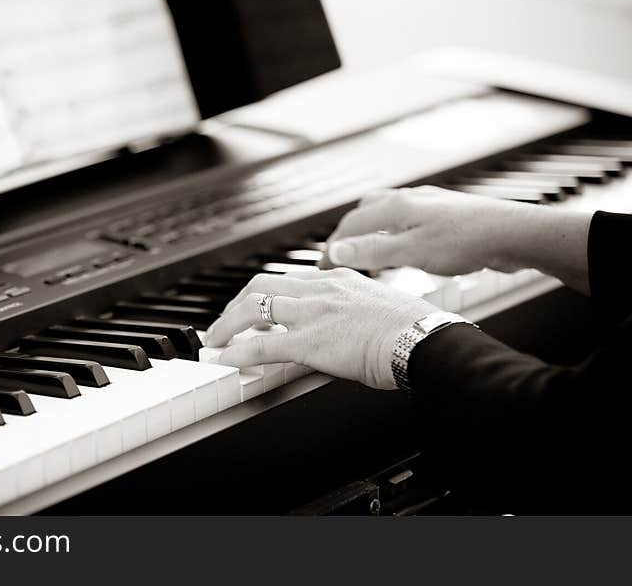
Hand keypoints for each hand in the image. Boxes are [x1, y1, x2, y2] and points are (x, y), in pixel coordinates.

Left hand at [204, 268, 438, 389]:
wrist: (424, 339)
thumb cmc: (413, 328)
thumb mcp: (379, 304)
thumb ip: (356, 307)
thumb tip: (350, 323)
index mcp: (337, 278)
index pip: (287, 279)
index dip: (263, 294)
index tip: (253, 306)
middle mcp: (320, 289)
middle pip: (261, 286)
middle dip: (235, 304)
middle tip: (224, 322)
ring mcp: (312, 313)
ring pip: (253, 309)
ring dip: (227, 325)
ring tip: (215, 341)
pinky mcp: (309, 341)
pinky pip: (261, 345)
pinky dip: (237, 351)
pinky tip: (225, 359)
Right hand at [319, 186, 592, 291]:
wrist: (514, 234)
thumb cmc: (466, 241)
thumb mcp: (412, 251)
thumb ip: (372, 251)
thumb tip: (336, 250)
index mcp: (396, 207)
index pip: (351, 225)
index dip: (333, 248)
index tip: (323, 269)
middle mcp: (409, 200)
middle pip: (366, 211)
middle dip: (349, 233)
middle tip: (341, 257)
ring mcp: (429, 205)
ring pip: (389, 214)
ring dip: (373, 232)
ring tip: (368, 254)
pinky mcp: (446, 215)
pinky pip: (410, 222)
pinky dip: (396, 235)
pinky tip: (406, 250)